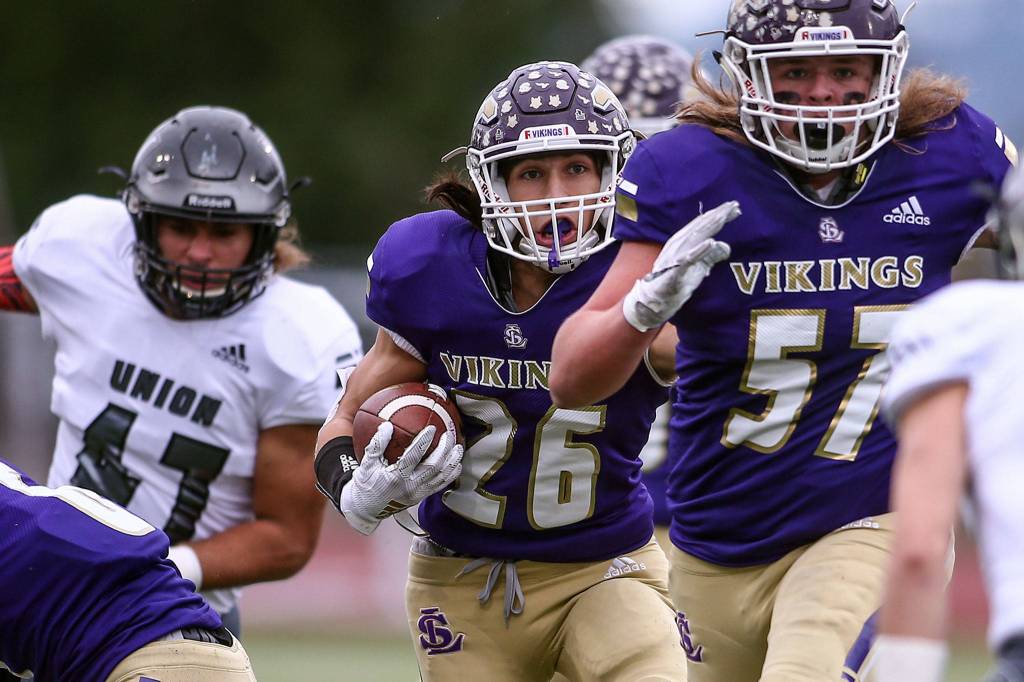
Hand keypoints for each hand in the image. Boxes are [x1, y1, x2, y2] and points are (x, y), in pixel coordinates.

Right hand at [340, 421, 462, 534]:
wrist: (366, 509)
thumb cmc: (365, 484)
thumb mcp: (366, 464)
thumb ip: (377, 445)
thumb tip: (387, 425)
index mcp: (396, 477)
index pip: (414, 457)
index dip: (424, 441)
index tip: (432, 428)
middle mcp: (410, 487)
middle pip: (434, 466)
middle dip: (444, 450)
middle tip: (448, 435)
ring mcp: (418, 494)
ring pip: (441, 477)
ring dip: (452, 461)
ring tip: (458, 447)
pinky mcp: (422, 497)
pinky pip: (441, 486)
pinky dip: (451, 475)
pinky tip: (456, 464)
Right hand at [622, 201, 739, 331]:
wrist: (653, 300)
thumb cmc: (676, 281)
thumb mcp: (698, 266)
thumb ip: (711, 255)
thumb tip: (725, 246)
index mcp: (683, 241)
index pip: (703, 224)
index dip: (719, 215)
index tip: (735, 208)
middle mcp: (678, 244)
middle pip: (701, 226)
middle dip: (718, 215)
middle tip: (735, 206)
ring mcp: (675, 257)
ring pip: (695, 237)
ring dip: (710, 226)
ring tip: (724, 217)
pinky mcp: (675, 272)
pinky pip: (689, 259)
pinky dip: (700, 250)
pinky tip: (711, 242)